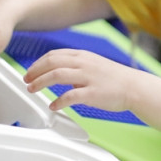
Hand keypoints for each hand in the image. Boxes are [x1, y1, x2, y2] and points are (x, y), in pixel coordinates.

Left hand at [24, 49, 146, 112]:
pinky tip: (53, 105)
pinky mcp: (92, 93)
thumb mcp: (94, 64)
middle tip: (26, 80)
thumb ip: (76, 66)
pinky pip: (70, 96)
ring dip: (40, 82)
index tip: (30, 71)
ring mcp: (88, 77)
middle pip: (52, 63)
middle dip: (35, 71)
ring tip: (32, 90)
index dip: (38, 63)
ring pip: (57, 75)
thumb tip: (59, 72)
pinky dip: (58, 101)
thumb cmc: (114, 78)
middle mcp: (84, 64)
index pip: (54, 55)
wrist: (134, 87)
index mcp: (83, 56)